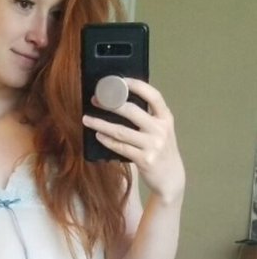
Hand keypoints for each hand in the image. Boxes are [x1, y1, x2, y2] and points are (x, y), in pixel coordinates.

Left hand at [82, 78, 184, 202]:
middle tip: (95, 100)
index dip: (136, 85)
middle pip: (132, 111)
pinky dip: (107, 141)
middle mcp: (160, 129)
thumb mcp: (162, 131)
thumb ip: (148, 117)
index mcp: (166, 118)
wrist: (171, 178)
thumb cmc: (161, 151)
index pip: (153, 95)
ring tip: (87, 119)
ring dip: (101, 124)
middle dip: (110, 104)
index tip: (119, 80)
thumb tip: (122, 101)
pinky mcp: (144, 160)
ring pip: (121, 131)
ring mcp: (153, 145)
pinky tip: (98, 135)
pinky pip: (120, 147)